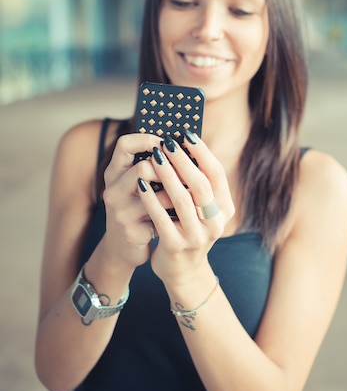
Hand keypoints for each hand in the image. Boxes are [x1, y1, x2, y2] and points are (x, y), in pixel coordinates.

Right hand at [101, 133, 173, 268]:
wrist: (122, 251)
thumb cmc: (138, 210)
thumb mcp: (137, 187)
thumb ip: (153, 168)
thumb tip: (185, 147)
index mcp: (114, 173)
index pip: (124, 145)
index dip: (148, 140)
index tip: (168, 143)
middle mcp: (113, 190)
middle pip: (143, 167)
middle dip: (170, 170)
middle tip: (186, 173)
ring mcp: (120, 212)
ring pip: (157, 192)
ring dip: (177, 193)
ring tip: (189, 194)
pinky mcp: (131, 231)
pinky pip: (162, 215)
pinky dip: (176, 213)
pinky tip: (183, 214)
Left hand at [136, 134, 234, 284]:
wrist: (182, 270)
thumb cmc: (188, 229)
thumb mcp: (201, 208)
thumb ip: (198, 184)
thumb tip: (182, 146)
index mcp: (225, 208)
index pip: (217, 174)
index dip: (202, 153)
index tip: (187, 135)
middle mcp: (215, 222)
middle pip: (200, 185)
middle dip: (182, 161)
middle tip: (167, 143)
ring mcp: (197, 237)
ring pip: (182, 200)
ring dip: (167, 176)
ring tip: (154, 157)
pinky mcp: (176, 247)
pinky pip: (162, 218)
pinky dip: (151, 199)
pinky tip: (141, 184)